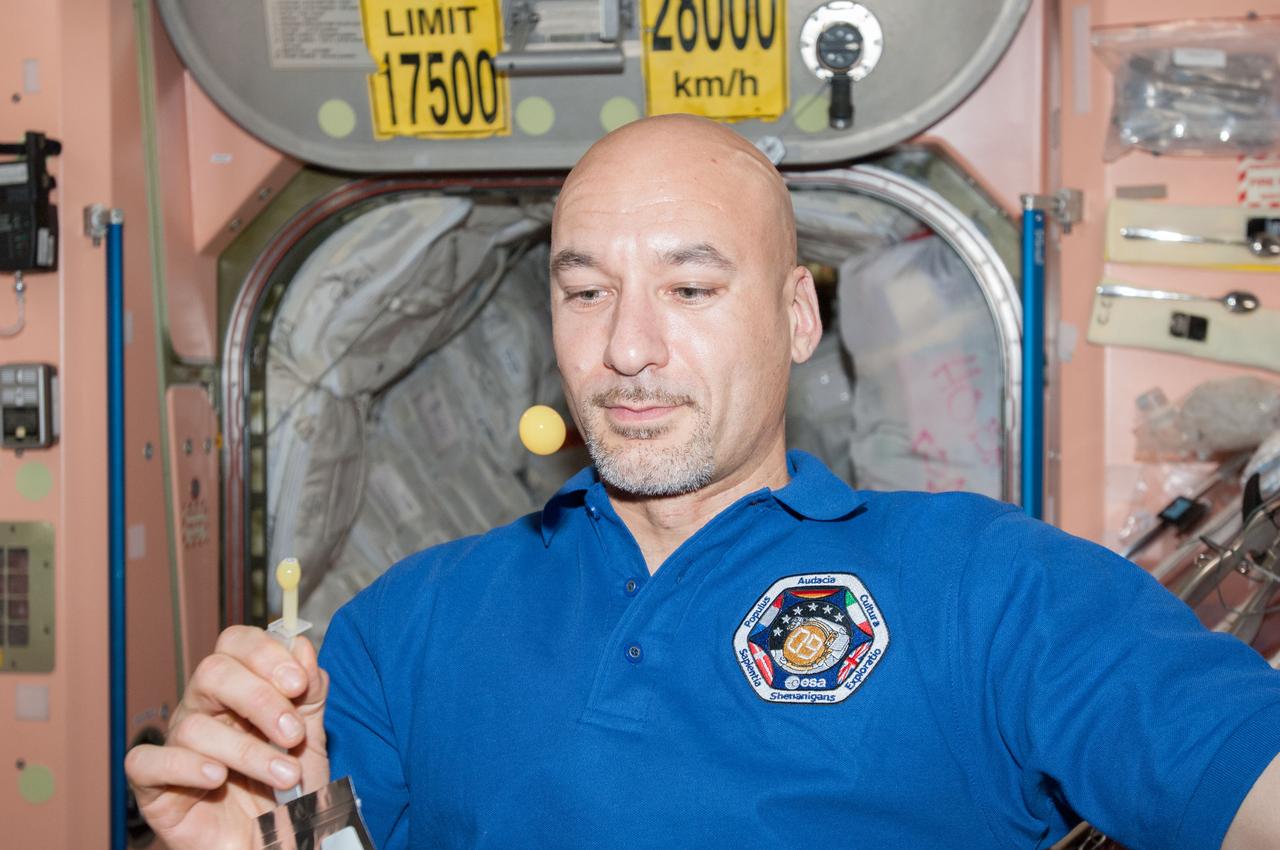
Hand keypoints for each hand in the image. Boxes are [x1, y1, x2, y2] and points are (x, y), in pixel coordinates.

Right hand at [124, 626, 329, 849]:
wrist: (279, 845)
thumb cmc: (289, 790)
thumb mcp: (311, 738)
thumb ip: (310, 693)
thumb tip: (300, 645)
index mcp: (238, 690)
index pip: (235, 644)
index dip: (266, 654)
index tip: (299, 684)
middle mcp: (201, 710)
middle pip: (212, 672)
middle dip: (260, 699)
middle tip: (293, 734)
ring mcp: (176, 747)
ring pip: (194, 726)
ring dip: (247, 751)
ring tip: (285, 776)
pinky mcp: (153, 788)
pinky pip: (147, 763)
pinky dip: (184, 767)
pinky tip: (218, 779)